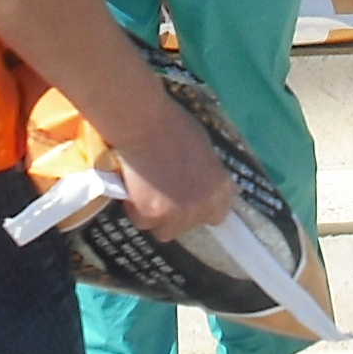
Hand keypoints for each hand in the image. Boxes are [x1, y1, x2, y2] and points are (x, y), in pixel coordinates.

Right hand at [112, 95, 236, 242]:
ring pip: (164, 230)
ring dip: (154, 216)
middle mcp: (204, 205)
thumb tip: (202, 186)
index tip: (186, 199)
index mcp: (221, 188)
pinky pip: (141, 221)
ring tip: (144, 191)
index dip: (200, 208)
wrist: (143, 122)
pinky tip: (131, 188)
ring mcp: (179, 213)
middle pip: (188, 226)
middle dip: (174, 213)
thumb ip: (206, 174)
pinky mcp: (153, 215)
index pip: (217, 215)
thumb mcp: (202, 149)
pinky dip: (134, 209)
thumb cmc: (172, 126)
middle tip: (160, 192)